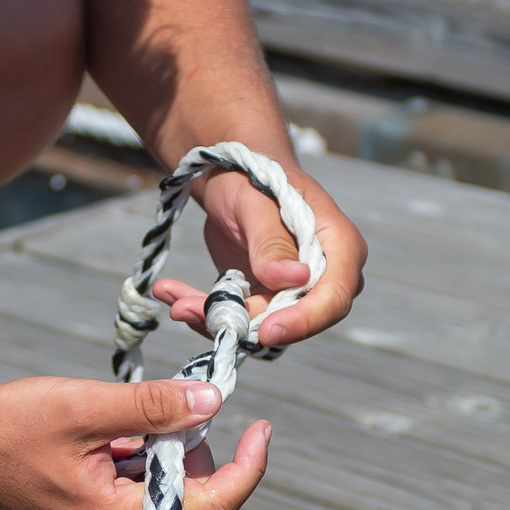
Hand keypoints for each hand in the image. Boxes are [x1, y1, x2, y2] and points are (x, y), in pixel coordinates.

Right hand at [0, 375, 273, 509]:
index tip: (262, 425)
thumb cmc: (7, 429)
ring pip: (166, 488)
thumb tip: (213, 400)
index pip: (213, 505)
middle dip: (191, 445)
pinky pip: (139, 487)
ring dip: (159, 447)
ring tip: (115, 417)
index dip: (247, 466)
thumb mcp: (86, 408)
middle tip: (167, 399)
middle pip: (193, 496)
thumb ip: (153, 407)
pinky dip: (136, 453)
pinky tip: (102, 430)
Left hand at [153, 160, 366, 349]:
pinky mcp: (263, 298)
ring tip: (173, 301)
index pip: (333, 298)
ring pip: (258, 324)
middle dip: (241, 322)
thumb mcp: (257, 204)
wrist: (232, 177)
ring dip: (213, 317)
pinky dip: (203, 310)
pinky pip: (238, 317)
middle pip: (293, 320)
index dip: (304, 321)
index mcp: (338, 247)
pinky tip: (171, 294)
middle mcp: (323, 276)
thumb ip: (272, 242)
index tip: (267, 332)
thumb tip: (294, 279)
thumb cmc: (253, 177)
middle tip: (188, 310)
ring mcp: (292, 291)